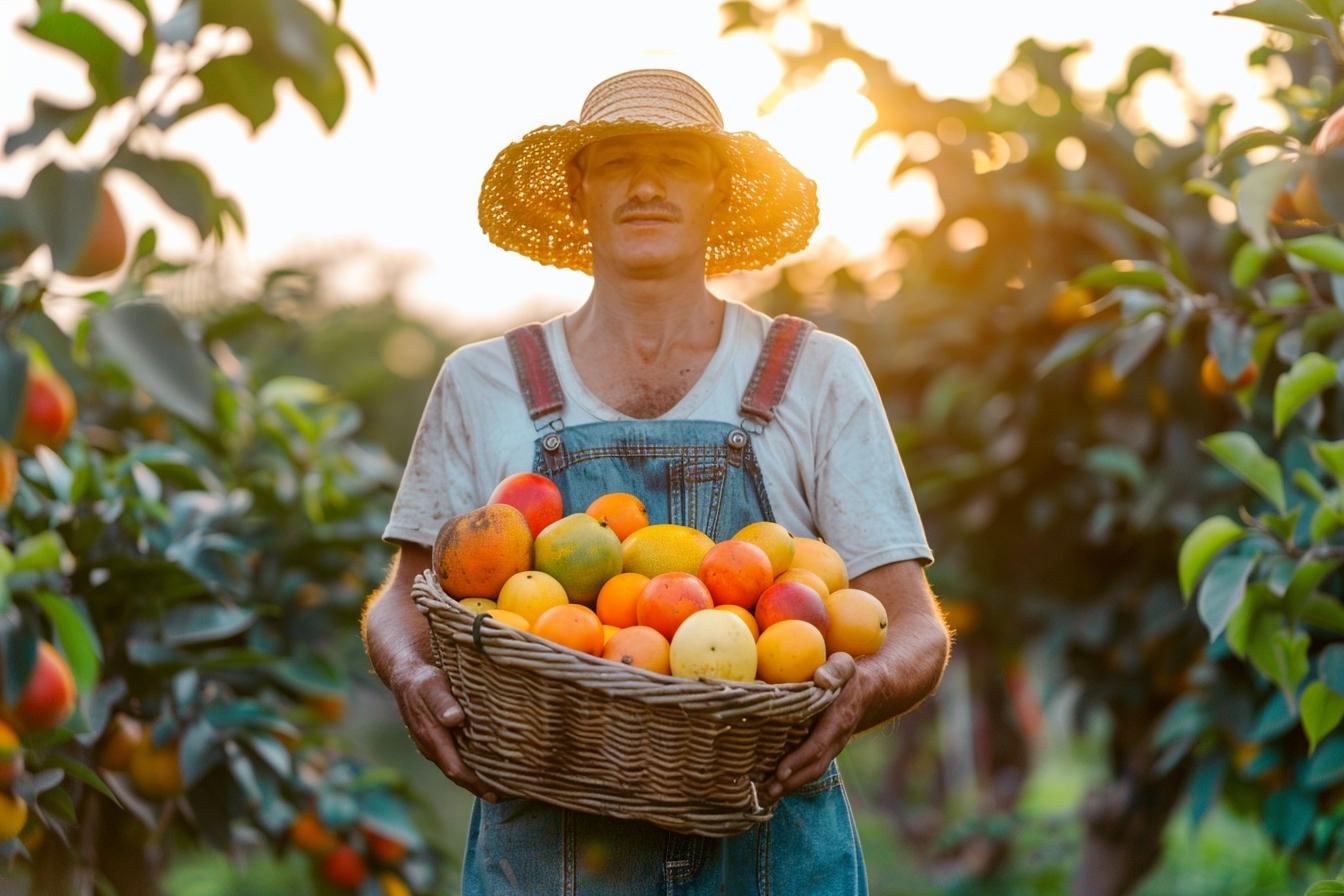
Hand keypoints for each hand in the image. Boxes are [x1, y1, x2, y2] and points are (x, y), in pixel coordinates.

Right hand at [388, 659, 494, 801]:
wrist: (405, 676)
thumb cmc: (423, 680)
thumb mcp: (433, 686)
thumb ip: (443, 702)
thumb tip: (455, 719)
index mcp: (431, 737)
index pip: (455, 769)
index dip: (475, 783)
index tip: (495, 793)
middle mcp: (430, 746)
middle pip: (456, 775)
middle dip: (479, 787)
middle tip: (507, 795)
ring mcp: (431, 745)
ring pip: (454, 767)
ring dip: (474, 778)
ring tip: (500, 785)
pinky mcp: (435, 740)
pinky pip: (453, 758)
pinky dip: (468, 765)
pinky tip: (484, 765)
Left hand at [764, 652, 860, 801]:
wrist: (869, 688)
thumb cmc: (850, 674)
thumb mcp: (846, 665)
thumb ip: (836, 669)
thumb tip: (821, 678)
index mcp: (839, 720)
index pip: (818, 745)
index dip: (799, 760)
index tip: (780, 772)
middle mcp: (836, 739)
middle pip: (814, 766)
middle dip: (791, 782)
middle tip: (767, 793)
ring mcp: (831, 746)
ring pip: (812, 770)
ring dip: (790, 785)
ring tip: (765, 796)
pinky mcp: (823, 747)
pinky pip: (809, 765)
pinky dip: (793, 777)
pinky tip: (772, 782)